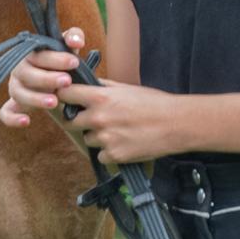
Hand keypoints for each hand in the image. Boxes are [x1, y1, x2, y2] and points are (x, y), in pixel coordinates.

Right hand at [0, 27, 84, 128]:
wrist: (57, 78)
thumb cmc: (62, 59)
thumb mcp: (68, 46)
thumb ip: (74, 37)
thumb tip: (76, 42)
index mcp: (31, 53)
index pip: (40, 54)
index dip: (57, 58)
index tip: (75, 62)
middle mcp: (19, 69)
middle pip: (27, 74)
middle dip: (47, 78)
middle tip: (67, 81)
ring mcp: (15, 87)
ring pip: (18, 93)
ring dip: (35, 98)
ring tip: (54, 102)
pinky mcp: (13, 105)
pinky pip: (5, 113)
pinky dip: (12, 118)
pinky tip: (27, 121)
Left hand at [60, 79, 180, 165]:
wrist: (175, 124)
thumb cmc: (154, 102)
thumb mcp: (126, 87)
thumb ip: (103, 87)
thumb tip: (87, 83)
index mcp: (100, 98)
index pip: (65, 95)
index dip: (64, 96)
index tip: (67, 98)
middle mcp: (98, 118)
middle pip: (71, 121)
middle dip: (80, 119)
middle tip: (95, 118)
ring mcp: (105, 139)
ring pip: (87, 139)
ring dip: (96, 136)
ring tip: (117, 130)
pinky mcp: (114, 156)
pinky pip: (101, 155)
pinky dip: (108, 151)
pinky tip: (123, 143)